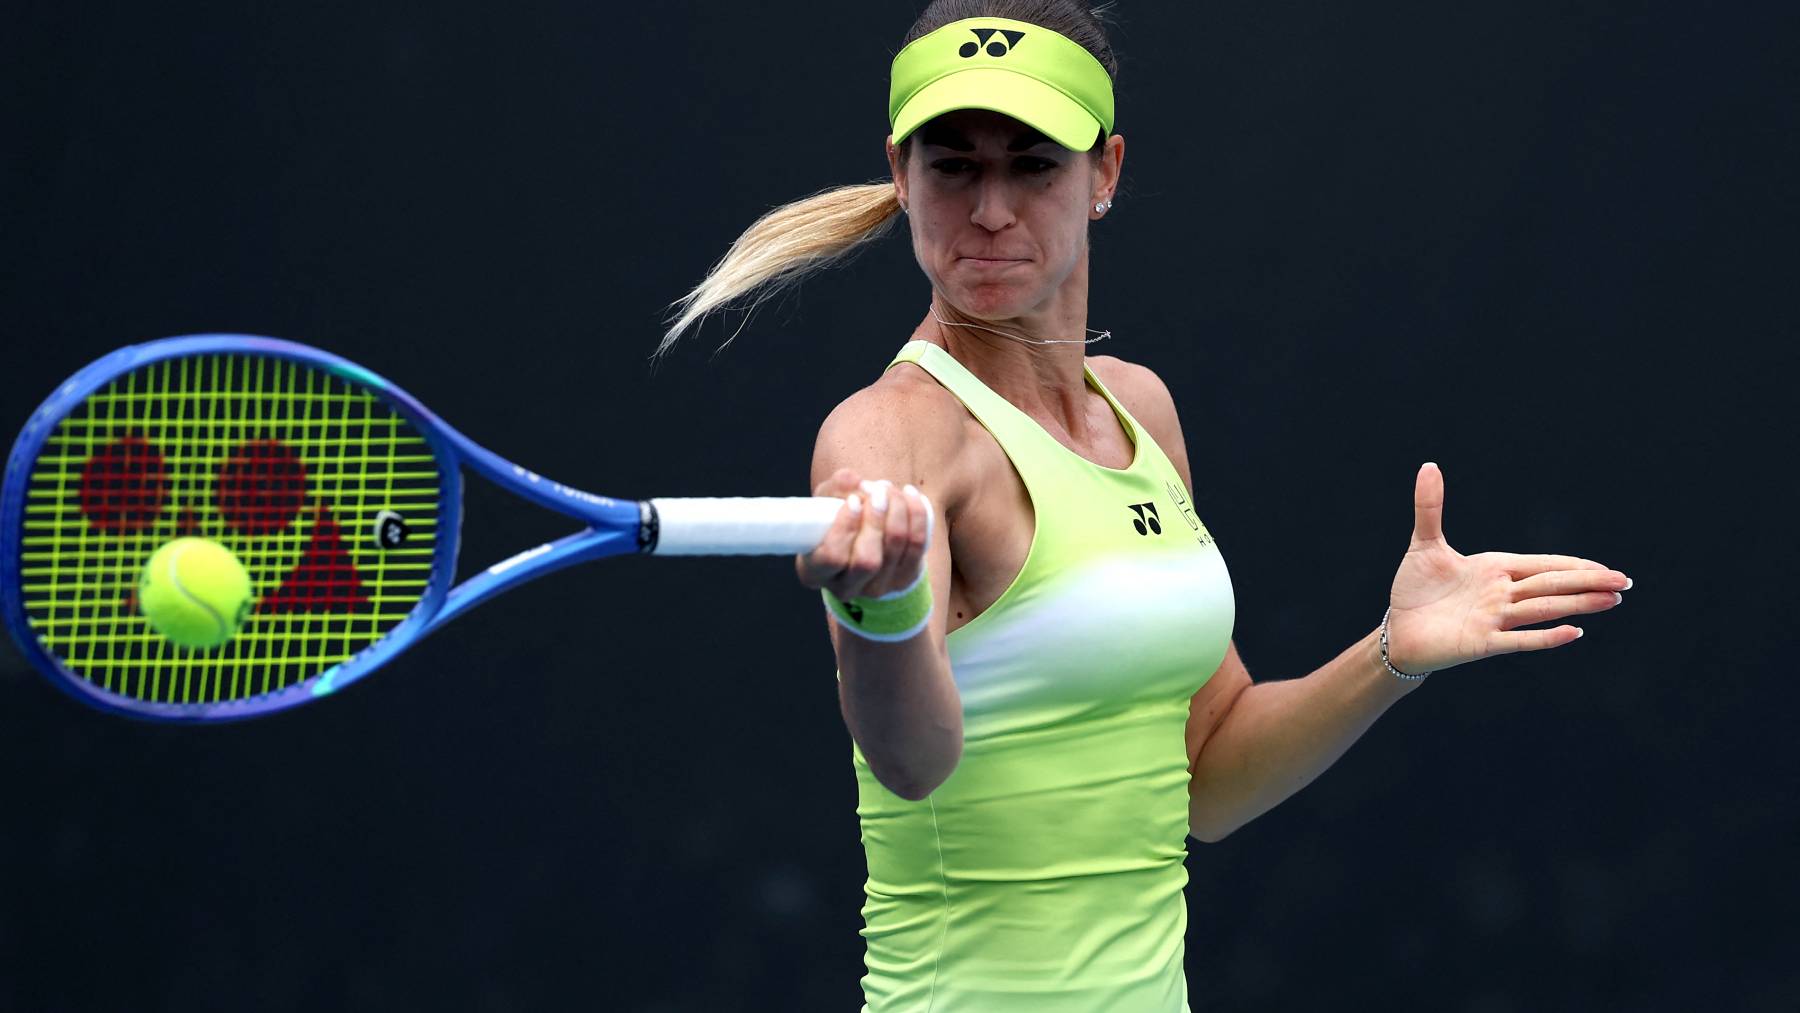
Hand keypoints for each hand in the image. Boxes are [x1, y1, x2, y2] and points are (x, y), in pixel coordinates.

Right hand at [795, 468, 931, 600]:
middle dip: (876, 519)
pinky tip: (910, 495)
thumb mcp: (825, 504)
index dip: (845, 527)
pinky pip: (917, 545)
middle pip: (867, 560)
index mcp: (815, 572)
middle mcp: (845, 587)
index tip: (853, 500)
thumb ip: (834, 489)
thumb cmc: (836, 522)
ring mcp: (877, 587)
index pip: (832, 558)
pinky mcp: (904, 578)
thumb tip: (851, 479)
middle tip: (877, 492)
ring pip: (895, 549)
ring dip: (897, 511)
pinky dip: (917, 515)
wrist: (861, 544)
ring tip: (889, 489)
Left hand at [1385, 462, 1629, 674]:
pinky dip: (1546, 637)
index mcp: (1495, 569)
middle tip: (1625, 582)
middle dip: (1588, 582)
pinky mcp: (1482, 643)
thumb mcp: (1424, 543)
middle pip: (1551, 585)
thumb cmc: (1416, 589)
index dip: (1574, 565)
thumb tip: (1429, 466)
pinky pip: (1519, 640)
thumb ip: (1430, 507)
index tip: (1606, 568)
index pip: (1542, 565)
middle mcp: (1501, 594)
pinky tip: (1575, 632)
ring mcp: (1494, 620)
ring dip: (1578, 605)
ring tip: (1612, 601)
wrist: (1396, 630)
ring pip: (1544, 609)